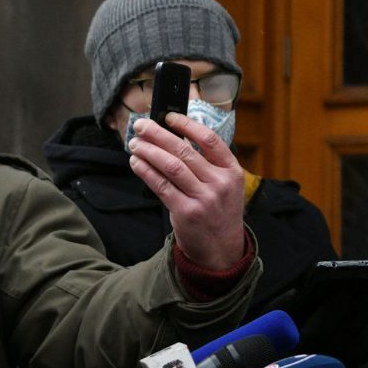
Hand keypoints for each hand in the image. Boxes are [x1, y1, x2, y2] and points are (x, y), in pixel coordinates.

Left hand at [129, 112, 248, 272]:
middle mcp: (219, 183)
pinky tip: (137, 163)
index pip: (209, 140)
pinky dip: (146, 171)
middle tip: (141, 126)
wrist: (221, 250)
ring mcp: (204, 198)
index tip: (168, 117)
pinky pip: (161, 186)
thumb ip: (208, 164)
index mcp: (232, 171)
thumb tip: (174, 137)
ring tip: (135, 144)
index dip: (187, 125)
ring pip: (171, 166)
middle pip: (184, 150)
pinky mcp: (186, 212)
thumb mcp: (226, 186)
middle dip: (158, 135)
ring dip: (149, 152)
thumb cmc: (219, 213)